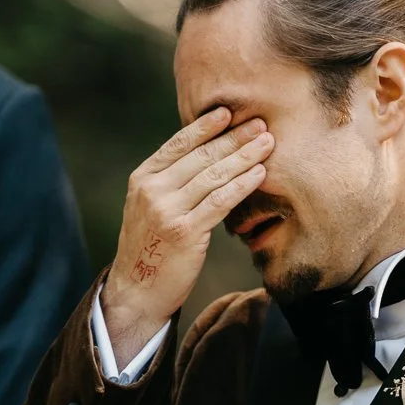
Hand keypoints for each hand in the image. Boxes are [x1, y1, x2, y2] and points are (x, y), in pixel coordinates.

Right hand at [102, 108, 273, 366]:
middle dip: (234, 137)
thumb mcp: (149, 208)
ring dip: (244, 156)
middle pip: (201, 156)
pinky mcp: (184, 232)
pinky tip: (260, 174)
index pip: (178, 143)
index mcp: (143, 178)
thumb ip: (169, 183)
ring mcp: (167, 210)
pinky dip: (242, 185)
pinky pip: (220, 202)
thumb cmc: (151, 249)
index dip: (205, 126)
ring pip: (214, 175)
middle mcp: (153, 189)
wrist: (136, 292)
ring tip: (268, 143)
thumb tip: (203, 157)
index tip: (229, 112)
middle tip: (261, 123)